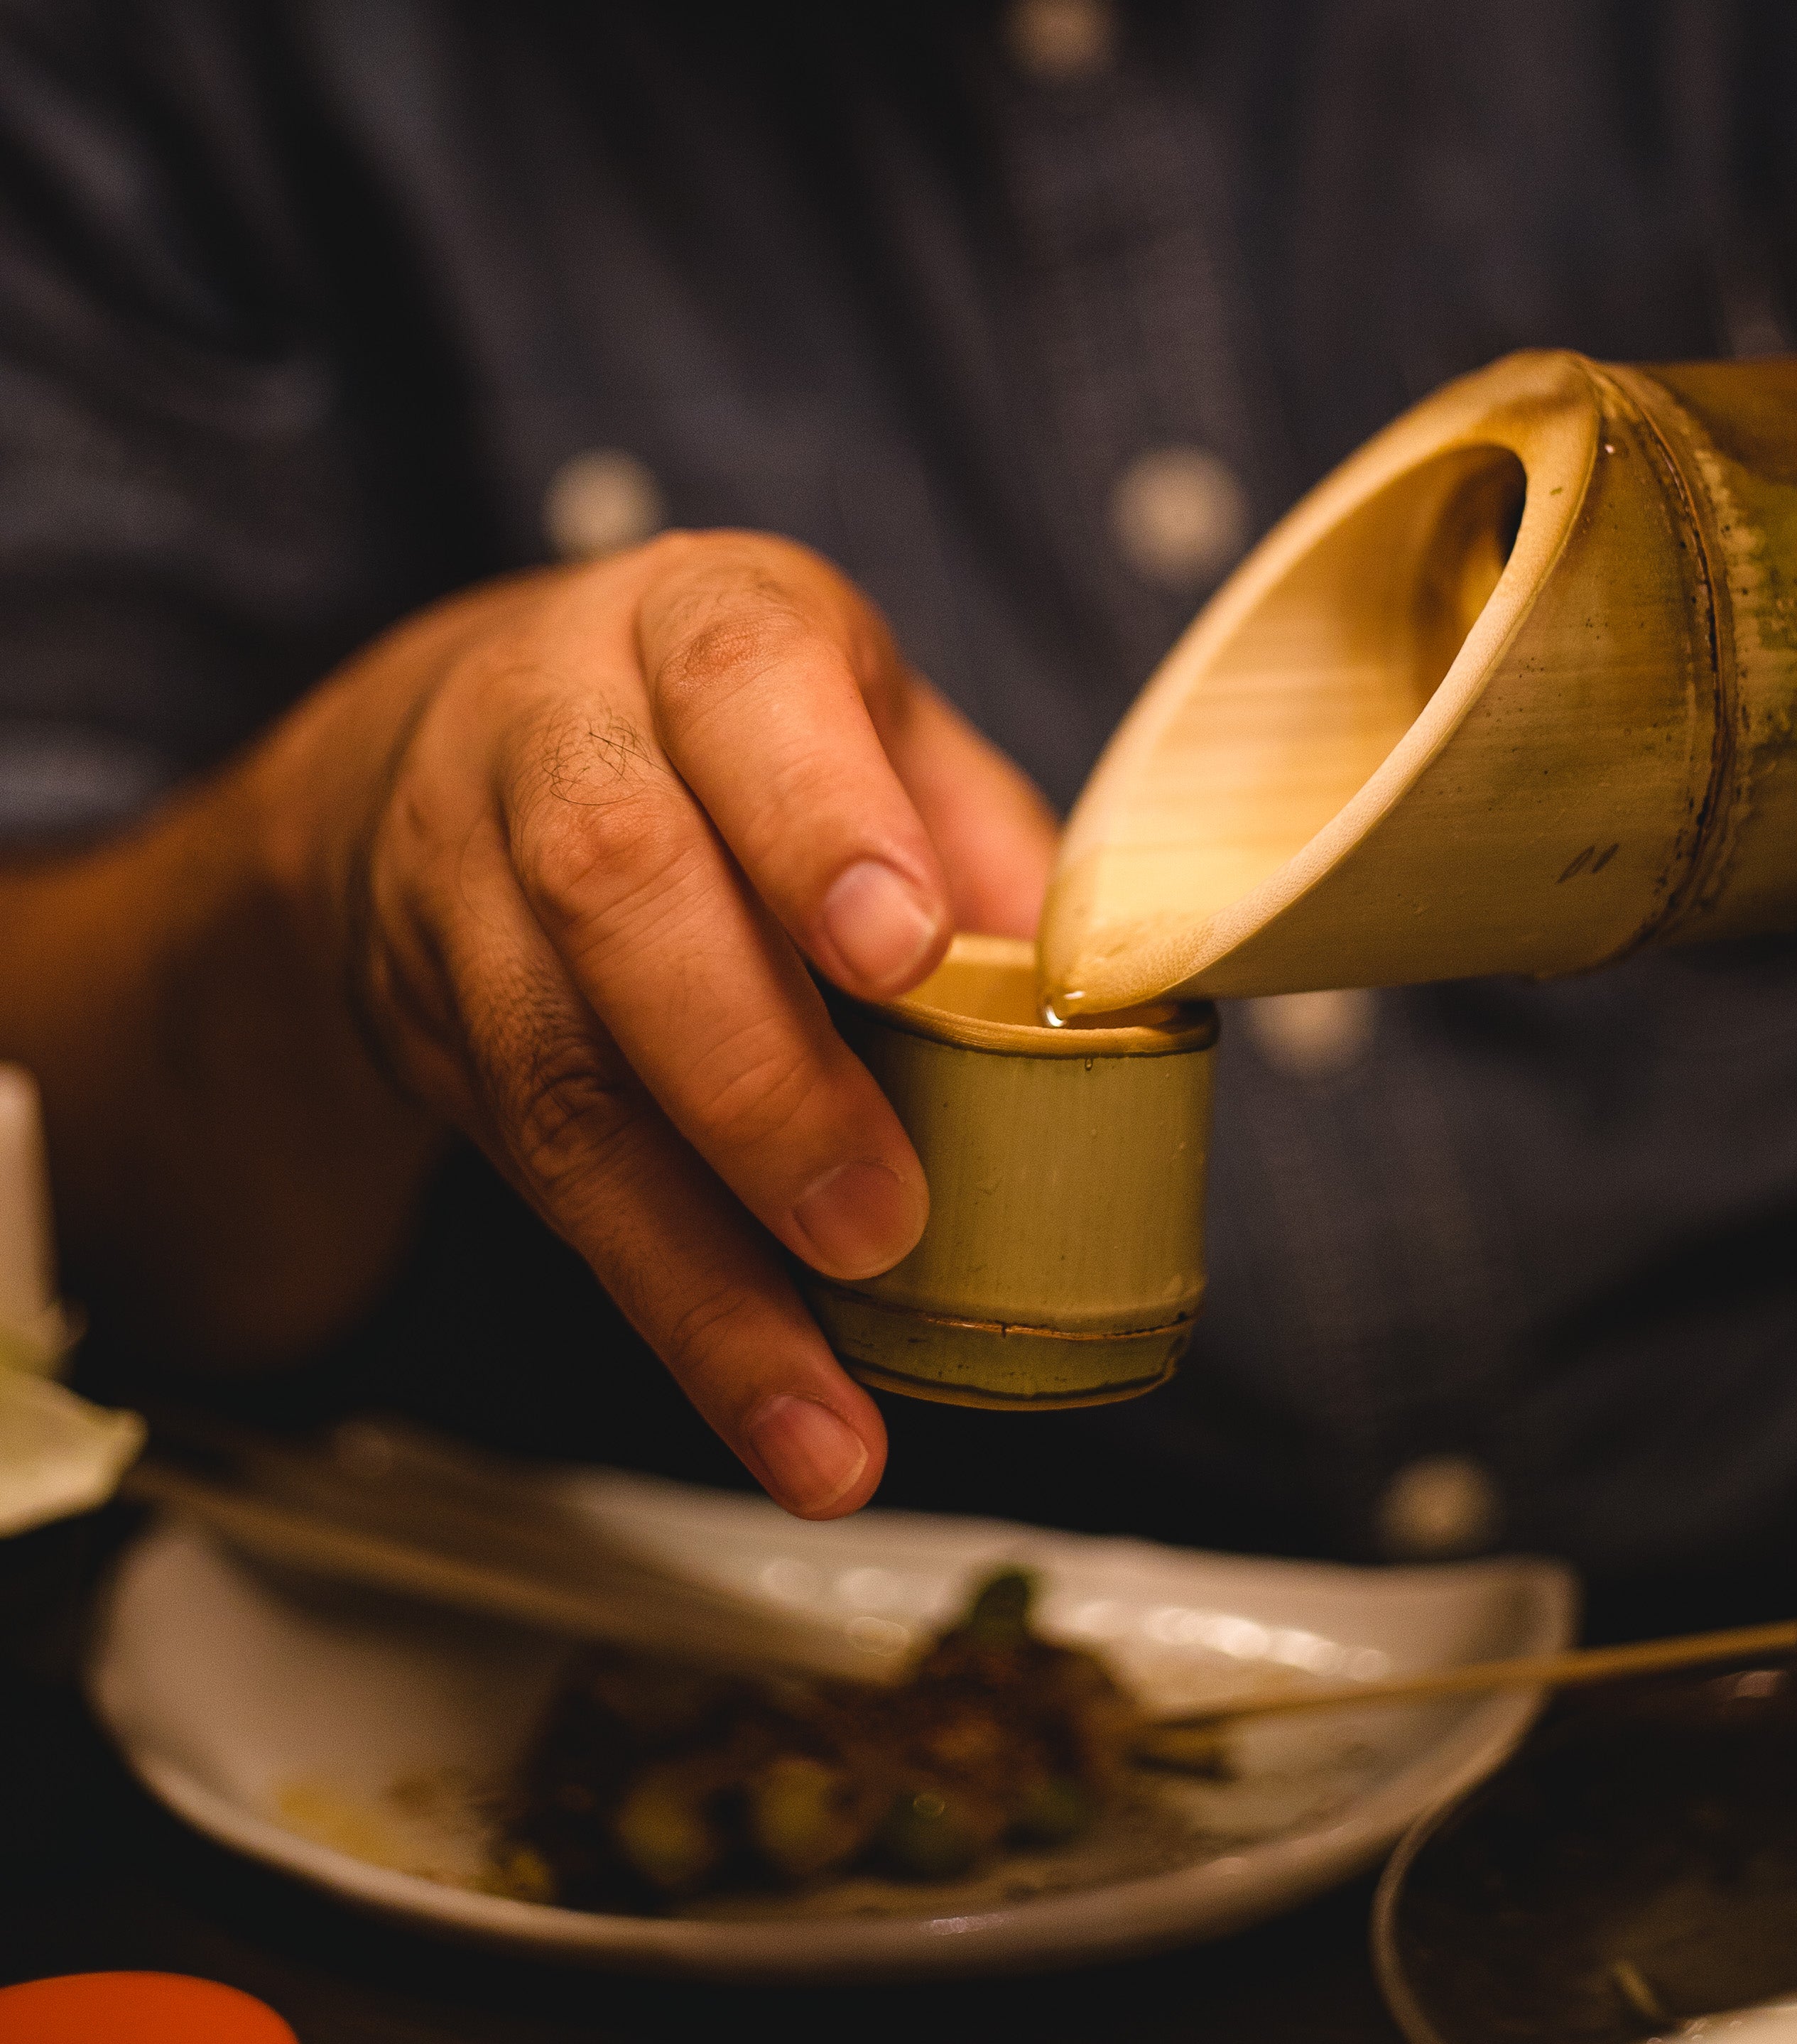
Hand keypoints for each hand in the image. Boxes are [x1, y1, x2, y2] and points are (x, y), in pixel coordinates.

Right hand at [255, 533, 1056, 1517]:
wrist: (436, 754)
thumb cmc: (728, 740)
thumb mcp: (862, 722)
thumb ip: (983, 844)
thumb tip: (1115, 1011)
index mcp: (701, 629)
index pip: (742, 685)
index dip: (816, 819)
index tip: (900, 951)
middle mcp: (557, 736)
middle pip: (618, 882)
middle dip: (753, 1067)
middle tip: (879, 1219)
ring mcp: (464, 886)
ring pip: (554, 1072)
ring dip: (698, 1265)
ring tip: (824, 1414)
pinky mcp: (434, 1034)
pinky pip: (543, 1184)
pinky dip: (671, 1310)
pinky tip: (774, 1413)